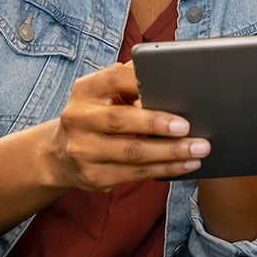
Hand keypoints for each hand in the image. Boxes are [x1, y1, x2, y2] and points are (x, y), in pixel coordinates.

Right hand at [45, 62, 210, 189]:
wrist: (59, 154)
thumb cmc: (97, 114)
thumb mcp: (105, 93)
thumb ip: (131, 83)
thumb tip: (171, 78)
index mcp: (85, 90)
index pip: (116, 79)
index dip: (144, 83)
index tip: (173, 89)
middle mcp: (78, 119)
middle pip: (122, 120)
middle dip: (159, 124)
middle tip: (188, 127)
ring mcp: (83, 151)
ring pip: (132, 153)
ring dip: (169, 153)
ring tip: (197, 150)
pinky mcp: (94, 177)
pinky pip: (134, 174)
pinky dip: (163, 170)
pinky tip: (184, 165)